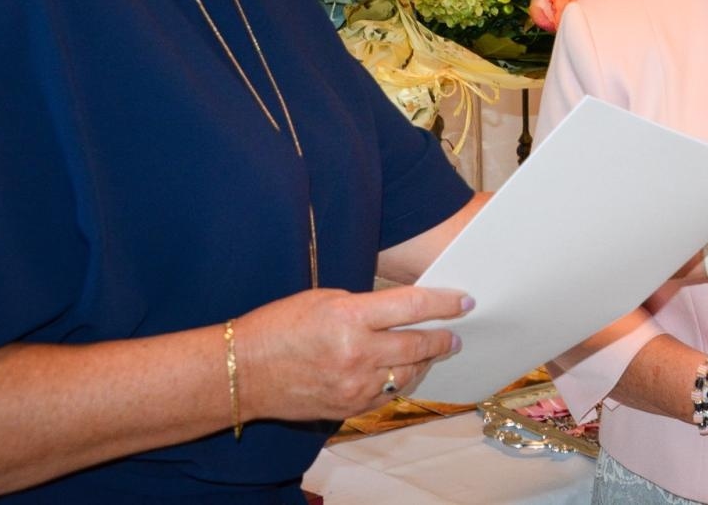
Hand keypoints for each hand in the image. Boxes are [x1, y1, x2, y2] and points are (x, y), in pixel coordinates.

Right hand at [236, 285, 471, 420]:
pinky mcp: (349, 408)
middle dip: (442, 337)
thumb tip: (405, 309)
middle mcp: (356, 353)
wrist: (242, 372)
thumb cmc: (280, 326)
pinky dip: (403, 381)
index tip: (465, 301)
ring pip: (408, 373)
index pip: (412, 306)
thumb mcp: (325, 299)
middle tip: (456, 332)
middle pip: (418, 344)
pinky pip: (389, 394)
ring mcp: (354, 385)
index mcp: (349, 318)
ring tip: (436, 350)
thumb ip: (366, 306)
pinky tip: (409, 370)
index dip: (444, 303)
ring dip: (426, 361)